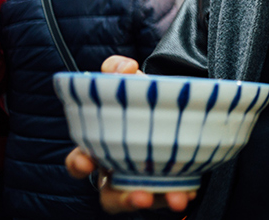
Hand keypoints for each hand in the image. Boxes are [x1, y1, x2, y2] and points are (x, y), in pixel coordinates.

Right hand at [63, 56, 196, 211]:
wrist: (172, 105)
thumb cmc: (142, 99)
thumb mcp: (130, 81)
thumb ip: (118, 69)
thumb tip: (123, 67)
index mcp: (101, 147)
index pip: (80, 161)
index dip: (79, 163)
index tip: (87, 162)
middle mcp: (117, 169)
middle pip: (110, 194)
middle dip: (122, 199)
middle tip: (139, 196)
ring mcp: (140, 180)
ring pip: (140, 200)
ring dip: (156, 201)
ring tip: (175, 199)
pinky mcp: (163, 185)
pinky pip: (168, 196)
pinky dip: (178, 195)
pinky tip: (189, 192)